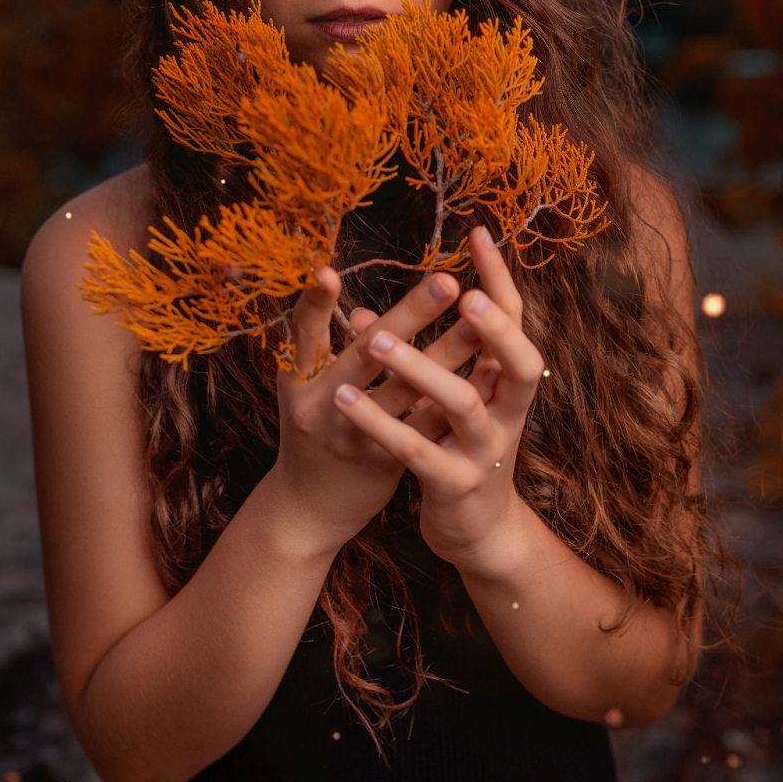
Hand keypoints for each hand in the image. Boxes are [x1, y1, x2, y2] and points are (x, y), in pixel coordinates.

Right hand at [268, 266, 485, 553]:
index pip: (303, 334)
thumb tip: (364, 308)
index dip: (314, 304)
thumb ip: (329, 348)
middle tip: (446, 281)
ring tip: (476, 321)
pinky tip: (486, 374)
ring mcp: (352, 439)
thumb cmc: (313, 430)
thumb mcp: (306, 387)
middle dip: (408, 316)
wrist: (309, 510)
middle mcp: (319, 408)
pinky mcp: (383, 464)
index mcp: (296, 380)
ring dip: (444, 354)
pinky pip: (424, 426)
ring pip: (404, 390)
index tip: (329, 271)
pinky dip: (453, 398)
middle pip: (365, 355)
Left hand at [330, 228, 543, 567]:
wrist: (477, 534)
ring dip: (418, 367)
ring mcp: (486, 451)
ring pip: (460, 403)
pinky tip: (346, 398)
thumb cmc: (457, 450)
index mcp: (509, 385)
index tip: (478, 234)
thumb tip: (365, 315)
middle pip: (519, 362)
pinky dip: (380, 422)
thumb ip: (420, 358)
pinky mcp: (456, 485)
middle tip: (458, 291)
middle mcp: (509, 413)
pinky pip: (417, 450)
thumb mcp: (449, 400)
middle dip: (492, 326)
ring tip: (374, 337)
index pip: (516, 323)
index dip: (501, 280)